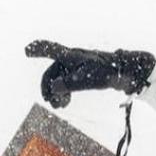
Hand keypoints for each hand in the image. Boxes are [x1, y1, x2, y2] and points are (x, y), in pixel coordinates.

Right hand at [26, 40, 155, 107]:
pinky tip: (66, 102)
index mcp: (71, 56)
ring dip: (56, 92)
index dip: (38, 49)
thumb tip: (53, 89)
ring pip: (60, 78)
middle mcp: (73, 58)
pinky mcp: (86, 73)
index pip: (50, 50)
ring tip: (60, 106)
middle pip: (52, 71)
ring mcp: (79, 65)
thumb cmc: (108, 73)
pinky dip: (64, 91)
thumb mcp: (87, 80)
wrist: (128, 72)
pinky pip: (68, 81)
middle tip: (50, 103)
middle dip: (48, 87)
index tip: (27, 50)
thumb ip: (67, 84)